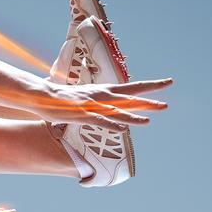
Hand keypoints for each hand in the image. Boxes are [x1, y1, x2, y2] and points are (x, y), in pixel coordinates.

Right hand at [33, 77, 172, 130]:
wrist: (44, 94)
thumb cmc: (65, 97)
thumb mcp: (86, 95)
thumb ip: (99, 98)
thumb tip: (108, 101)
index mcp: (105, 90)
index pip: (133, 87)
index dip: (151, 85)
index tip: (168, 82)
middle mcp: (102, 95)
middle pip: (129, 97)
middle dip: (148, 101)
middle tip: (166, 105)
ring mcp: (93, 105)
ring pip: (117, 111)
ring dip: (133, 117)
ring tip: (149, 121)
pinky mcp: (83, 115)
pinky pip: (100, 121)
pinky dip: (112, 124)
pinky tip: (123, 129)